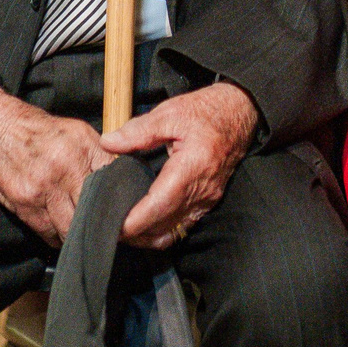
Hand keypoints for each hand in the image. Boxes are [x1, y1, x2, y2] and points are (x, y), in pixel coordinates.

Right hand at [0, 83, 111, 245]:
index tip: (125, 215)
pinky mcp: (25, 205)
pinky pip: (49, 232)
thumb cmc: (31, 129)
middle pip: (95, 211)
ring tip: (83, 231)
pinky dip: (56, 234)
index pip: (114, 182)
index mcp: (83, 145)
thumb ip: (97, 155)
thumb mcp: (72, 131)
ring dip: (78, 233)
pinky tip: (59, 228)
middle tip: (108, 230)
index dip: (121, 203)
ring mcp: (43, 188)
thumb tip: (120, 181)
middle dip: (103, 224)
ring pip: (73, 228)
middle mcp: (65, 166)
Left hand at [99, 82, 259, 247]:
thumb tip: (108, 142)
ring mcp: (207, 199)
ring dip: (148, 234)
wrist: (239, 114)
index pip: (159, 206)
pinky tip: (146, 220)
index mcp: (191, 167)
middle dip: (135, 233)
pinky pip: (183, 226)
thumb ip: (138, 131)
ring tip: (124, 226)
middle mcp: (202, 191)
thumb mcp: (169, 113)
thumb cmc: (206, 112)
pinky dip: (162, 229)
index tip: (112, 224)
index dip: (134, 221)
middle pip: (163, 225)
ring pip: (173, 231)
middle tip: (108, 225)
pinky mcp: (208, 201)